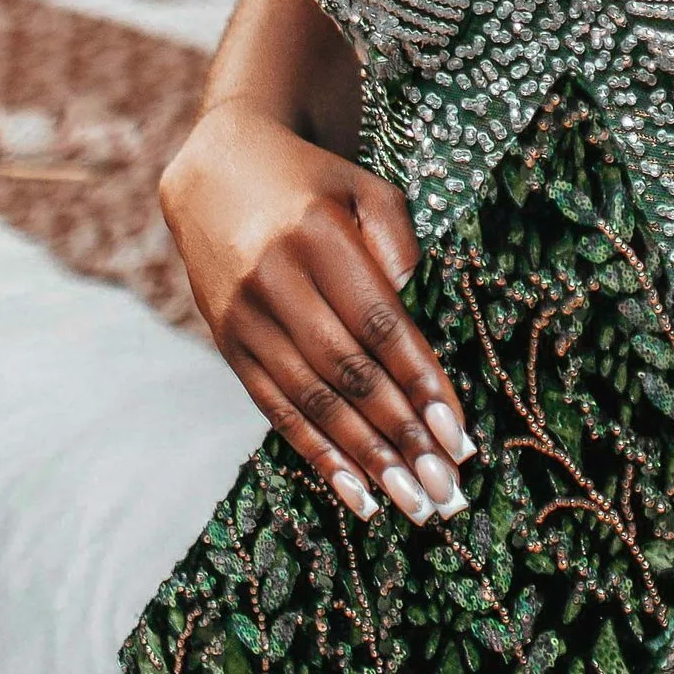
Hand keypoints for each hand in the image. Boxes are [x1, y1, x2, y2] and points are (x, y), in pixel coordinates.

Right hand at [158, 97, 473, 526]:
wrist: (215, 171)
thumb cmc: (312, 183)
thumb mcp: (363, 185)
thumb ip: (396, 237)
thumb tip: (412, 304)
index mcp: (316, 235)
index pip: (380, 323)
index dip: (420, 382)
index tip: (459, 433)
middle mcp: (274, 280)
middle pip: (348, 374)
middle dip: (401, 436)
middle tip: (444, 488)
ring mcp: (244, 317)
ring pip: (313, 402)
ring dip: (366, 460)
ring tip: (412, 503)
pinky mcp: (228, 343)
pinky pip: (276, 409)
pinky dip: (317, 455)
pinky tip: (356, 494)